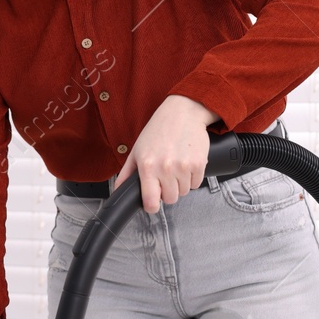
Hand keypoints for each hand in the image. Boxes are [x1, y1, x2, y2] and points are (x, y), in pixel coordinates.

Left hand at [112, 95, 219, 213]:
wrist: (183, 113)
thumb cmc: (158, 130)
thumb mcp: (137, 150)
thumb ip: (127, 173)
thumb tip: (119, 190)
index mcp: (147, 166)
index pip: (151, 202)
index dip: (151, 206)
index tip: (152, 203)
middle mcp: (166, 168)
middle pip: (170, 199)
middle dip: (168, 192)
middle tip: (166, 177)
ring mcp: (184, 166)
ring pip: (184, 192)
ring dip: (181, 184)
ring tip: (176, 166)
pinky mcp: (199, 164)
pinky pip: (196, 183)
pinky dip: (192, 177)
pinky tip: (186, 163)